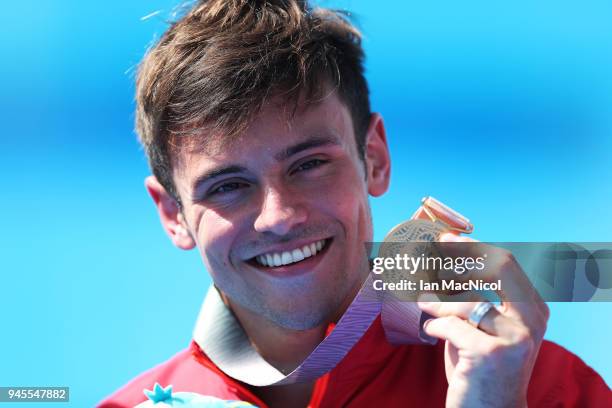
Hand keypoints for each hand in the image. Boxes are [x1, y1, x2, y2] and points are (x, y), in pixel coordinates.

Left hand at [417, 233, 549, 407]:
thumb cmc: (482, 365)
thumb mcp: (489, 328)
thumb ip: (479, 296)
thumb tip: (444, 258)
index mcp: (534, 309)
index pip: (505, 262)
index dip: (473, 246)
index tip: (445, 238)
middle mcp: (532, 321)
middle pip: (495, 267)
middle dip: (459, 256)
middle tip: (431, 254)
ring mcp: (514, 337)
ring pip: (464, 301)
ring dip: (435, 301)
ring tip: (422, 302)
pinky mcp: (490, 353)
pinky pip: (450, 326)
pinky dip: (434, 326)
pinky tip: (431, 331)